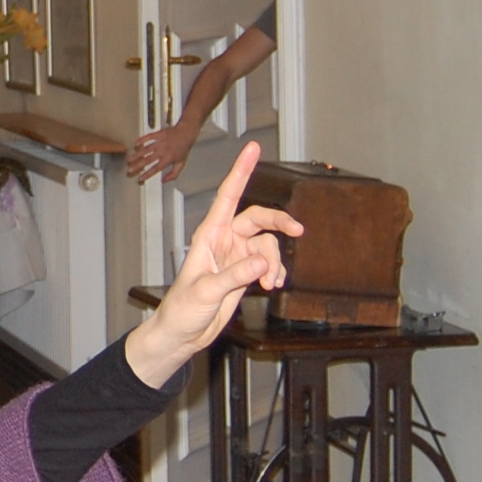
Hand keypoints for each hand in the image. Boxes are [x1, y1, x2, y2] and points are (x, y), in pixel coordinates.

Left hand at [123, 142, 301, 387]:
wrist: (183, 333)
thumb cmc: (182, 308)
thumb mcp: (207, 291)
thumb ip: (235, 275)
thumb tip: (264, 262)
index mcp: (209, 234)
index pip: (229, 195)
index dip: (241, 170)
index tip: (253, 148)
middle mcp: (225, 239)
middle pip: (259, 218)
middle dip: (280, 222)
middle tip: (298, 230)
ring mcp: (236, 255)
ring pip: (268, 245)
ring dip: (275, 263)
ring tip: (269, 284)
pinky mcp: (245, 272)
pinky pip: (269, 263)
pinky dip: (275, 272)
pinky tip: (272, 286)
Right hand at [125, 119, 197, 181]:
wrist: (187, 133)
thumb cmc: (184, 148)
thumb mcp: (181, 163)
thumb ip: (173, 174)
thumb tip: (164, 181)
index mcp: (168, 159)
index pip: (155, 169)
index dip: (147, 174)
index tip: (140, 178)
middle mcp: (163, 151)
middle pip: (147, 160)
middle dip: (137, 165)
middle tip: (130, 169)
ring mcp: (160, 142)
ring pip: (146, 149)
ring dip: (137, 155)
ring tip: (130, 159)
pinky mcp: (159, 134)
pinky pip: (148, 137)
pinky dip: (141, 140)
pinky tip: (136, 144)